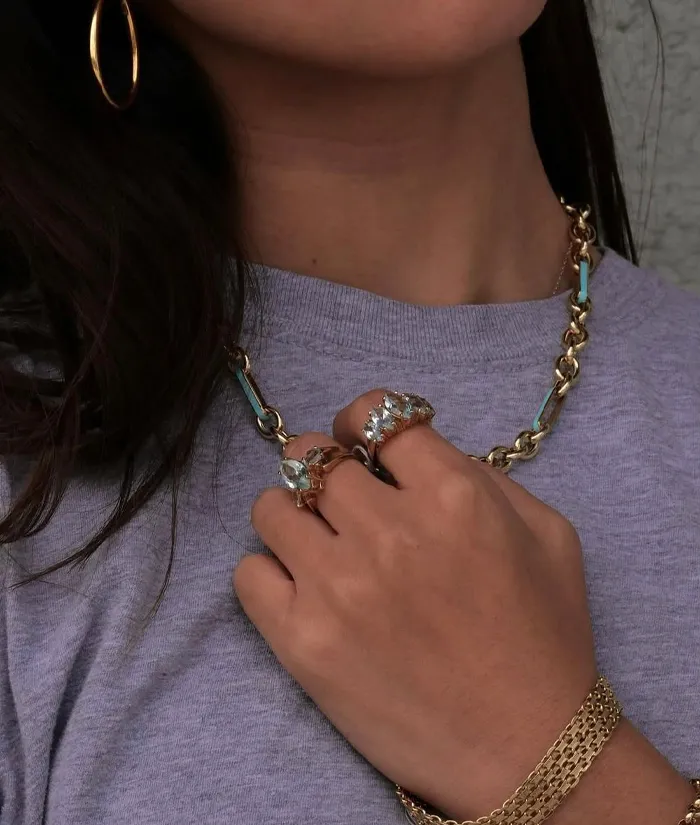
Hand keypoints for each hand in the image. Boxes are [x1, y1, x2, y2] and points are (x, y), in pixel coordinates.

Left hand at [234, 388, 597, 819]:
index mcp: (453, 498)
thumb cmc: (543, 638)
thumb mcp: (547, 535)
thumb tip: (413, 452)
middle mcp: (390, 533)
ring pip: (270, 507)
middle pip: (311, 456)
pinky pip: (248, 574)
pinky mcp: (303, 643)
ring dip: (291, 513)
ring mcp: (339, 588)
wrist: (526, 749)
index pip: (375, 415)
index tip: (361, 440)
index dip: (362, 420)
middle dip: (324, 465)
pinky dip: (270, 571)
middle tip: (338, 493)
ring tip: (317, 539)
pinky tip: (301, 586)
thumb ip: (482, 476)